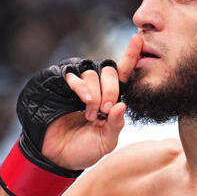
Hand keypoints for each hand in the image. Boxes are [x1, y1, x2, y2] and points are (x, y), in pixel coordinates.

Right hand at [42, 34, 142, 168]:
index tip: (138, 39)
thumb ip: (116, 124)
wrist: (58, 156)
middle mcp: (96, 88)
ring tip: (91, 115)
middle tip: (107, 109)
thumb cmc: (85, 148)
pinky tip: (84, 102)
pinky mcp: (61, 86)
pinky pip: (74, 76)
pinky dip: (82, 88)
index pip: (123, 74)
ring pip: (93, 73)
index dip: (131, 56)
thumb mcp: (107, 140)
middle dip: (111, 89)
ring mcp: (78, 86)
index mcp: (111, 98)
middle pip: (110, 70)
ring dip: (96, 94)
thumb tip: (121, 105)